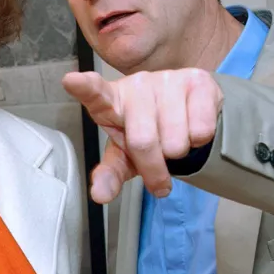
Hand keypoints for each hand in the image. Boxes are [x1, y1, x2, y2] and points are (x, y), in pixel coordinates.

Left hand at [62, 69, 222, 202]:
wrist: (187, 114)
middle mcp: (136, 85)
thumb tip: (100, 194)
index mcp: (110, 102)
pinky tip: (191, 127)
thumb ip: (110, 174)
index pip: (94, 93)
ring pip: (177, 140)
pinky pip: (201, 130)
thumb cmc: (148, 133)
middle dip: (154, 168)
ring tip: (174, 140)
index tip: (71, 81)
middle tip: (158, 170)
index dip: (84, 87)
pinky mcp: (197, 80)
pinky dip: (199, 141)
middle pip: (143, 141)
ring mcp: (166, 79)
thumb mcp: (125, 157)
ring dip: (179, 152)